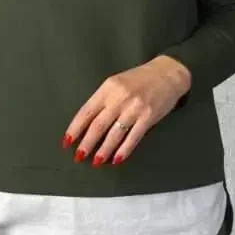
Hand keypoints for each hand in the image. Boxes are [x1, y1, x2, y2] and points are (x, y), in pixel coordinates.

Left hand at [61, 55, 190, 165]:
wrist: (168, 73)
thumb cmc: (139, 79)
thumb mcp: (116, 82)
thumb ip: (103, 100)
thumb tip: (88, 124)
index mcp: (108, 88)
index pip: (86, 111)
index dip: (75, 128)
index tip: (67, 142)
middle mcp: (119, 98)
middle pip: (98, 125)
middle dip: (87, 143)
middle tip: (79, 156)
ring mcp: (134, 108)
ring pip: (114, 134)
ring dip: (104, 150)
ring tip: (96, 161)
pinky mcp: (148, 117)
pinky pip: (133, 137)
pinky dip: (124, 150)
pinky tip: (116, 159)